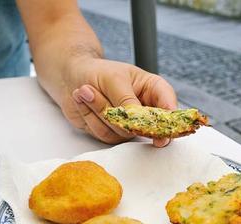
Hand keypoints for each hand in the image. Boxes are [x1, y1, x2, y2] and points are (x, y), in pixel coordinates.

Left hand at [61, 58, 177, 146]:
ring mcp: (129, 124)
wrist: (71, 77)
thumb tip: (136, 119)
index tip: (162, 133)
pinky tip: (83, 100)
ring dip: (99, 111)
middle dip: (122, 116)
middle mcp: (144, 110)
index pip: (168, 105)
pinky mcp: (112, 133)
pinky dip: (90, 117)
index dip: (168, 120)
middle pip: (147, 126)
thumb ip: (127, 100)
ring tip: (85, 90)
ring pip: (122, 131)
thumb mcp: (114, 79)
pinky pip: (105, 134)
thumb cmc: (97, 72)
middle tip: (110, 106)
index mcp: (153, 90)